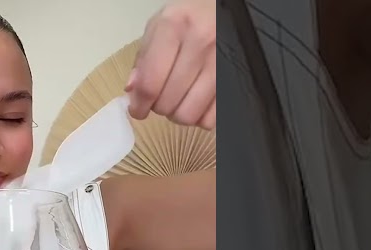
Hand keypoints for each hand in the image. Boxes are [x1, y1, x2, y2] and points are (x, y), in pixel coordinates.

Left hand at [126, 0, 216, 129]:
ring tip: (180, 98)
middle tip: (162, 96)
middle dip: (159, 106)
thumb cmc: (190, 18)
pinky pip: (211, 118)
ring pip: (189, 115)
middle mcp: (201, 42)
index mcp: (175, 26)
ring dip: (179, 113)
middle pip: (168, 103)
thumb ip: (144, 59)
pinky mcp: (237, 79)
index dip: (139, 105)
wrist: (225, 11)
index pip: (150, 83)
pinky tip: (198, 100)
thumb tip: (133, 91)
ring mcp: (222, 62)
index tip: (138, 110)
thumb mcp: (160, 26)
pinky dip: (200, 116)